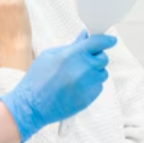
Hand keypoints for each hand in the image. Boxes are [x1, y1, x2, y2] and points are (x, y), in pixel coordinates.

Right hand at [0, 30, 116, 142]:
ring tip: (77, 76)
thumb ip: (71, 46)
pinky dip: (91, 85)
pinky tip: (76, 87)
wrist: (32, 105)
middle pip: (103, 58)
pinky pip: (98, 87)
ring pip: (102, 73)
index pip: (98, 43)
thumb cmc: (37, 80)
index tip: (111, 40)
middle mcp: (83, 69)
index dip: (106, 40)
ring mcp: (88, 85)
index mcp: (72, 55)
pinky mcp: (89, 98)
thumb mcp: (50, 56)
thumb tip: (84, 37)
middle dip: (96, 57)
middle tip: (84, 61)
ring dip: (94, 72)